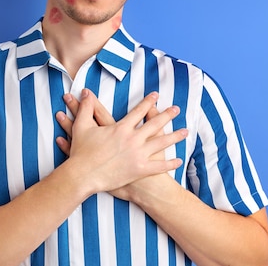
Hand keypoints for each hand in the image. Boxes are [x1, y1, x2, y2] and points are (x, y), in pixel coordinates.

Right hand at [55, 89, 186, 196]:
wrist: (83, 175)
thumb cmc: (81, 152)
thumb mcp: (82, 126)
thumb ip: (86, 108)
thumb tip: (86, 93)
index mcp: (121, 128)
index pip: (139, 111)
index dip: (148, 102)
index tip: (156, 96)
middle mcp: (132, 139)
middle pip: (154, 124)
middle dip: (167, 115)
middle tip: (176, 109)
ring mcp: (138, 155)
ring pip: (161, 143)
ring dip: (175, 136)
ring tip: (185, 131)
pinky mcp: (139, 170)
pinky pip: (158, 166)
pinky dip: (169, 163)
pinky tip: (178, 160)